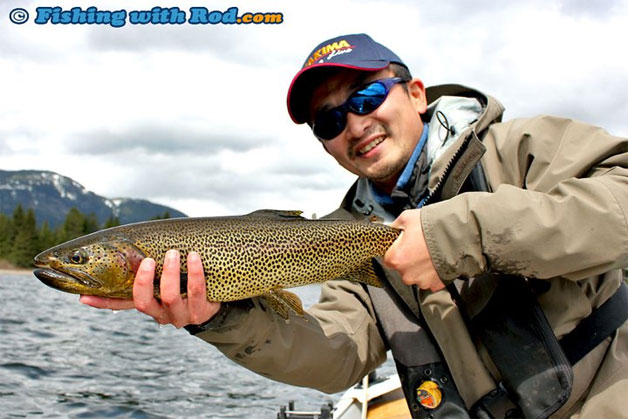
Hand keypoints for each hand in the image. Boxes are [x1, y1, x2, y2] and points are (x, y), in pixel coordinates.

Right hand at [80, 250, 220, 327]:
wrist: (217, 303)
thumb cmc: (187, 283)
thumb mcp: (168, 278)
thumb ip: (151, 268)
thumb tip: (131, 241)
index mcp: (148, 304)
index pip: (120, 304)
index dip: (102, 302)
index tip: (83, 296)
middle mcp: (161, 313)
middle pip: (144, 301)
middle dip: (144, 280)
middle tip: (149, 260)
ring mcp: (180, 315)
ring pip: (170, 296)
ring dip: (170, 272)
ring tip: (172, 253)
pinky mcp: (201, 312)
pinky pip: (197, 290)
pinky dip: (195, 271)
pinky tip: (195, 257)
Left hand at [383, 209, 444, 291]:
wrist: (458, 236)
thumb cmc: (432, 227)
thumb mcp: (407, 218)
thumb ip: (394, 226)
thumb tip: (390, 228)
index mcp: (395, 258)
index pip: (388, 259)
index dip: (395, 251)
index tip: (402, 245)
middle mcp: (406, 274)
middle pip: (402, 269)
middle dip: (409, 259)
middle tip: (419, 246)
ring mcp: (422, 281)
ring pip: (416, 275)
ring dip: (421, 267)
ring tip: (430, 252)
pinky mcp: (436, 284)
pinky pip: (430, 279)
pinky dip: (433, 272)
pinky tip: (437, 260)